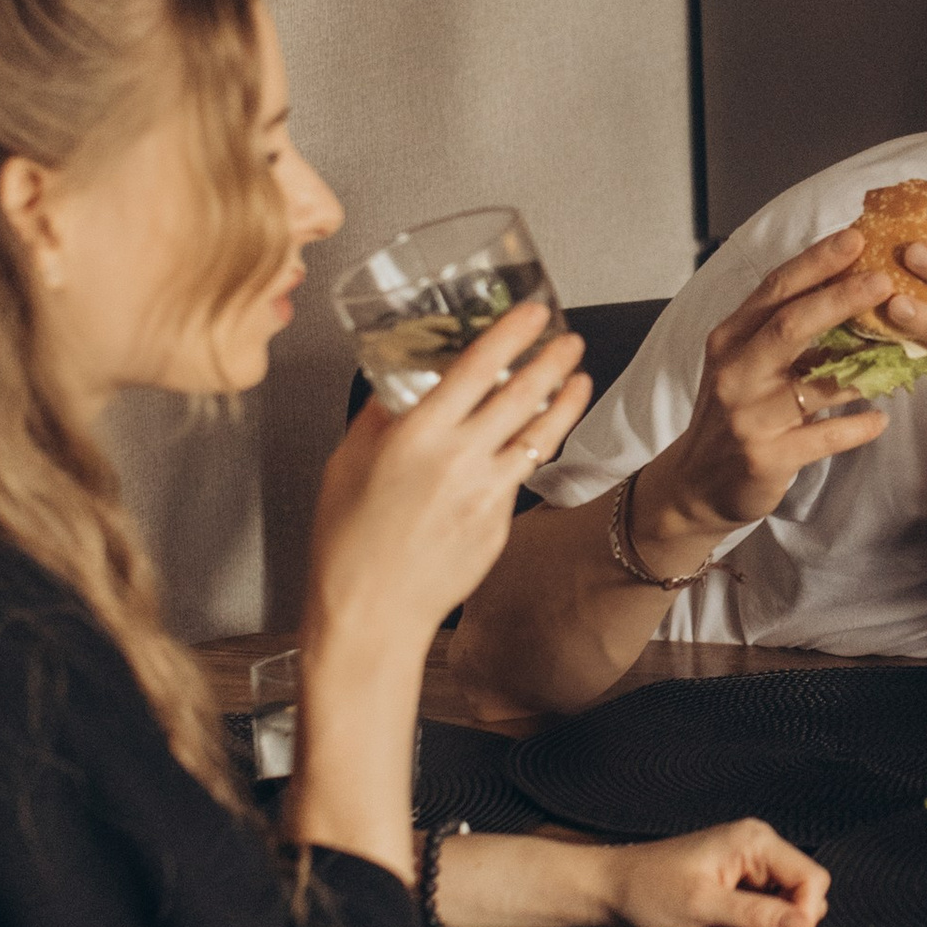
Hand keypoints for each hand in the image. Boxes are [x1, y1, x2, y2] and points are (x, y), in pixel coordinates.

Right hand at [306, 301, 590, 662]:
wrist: (371, 613)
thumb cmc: (348, 542)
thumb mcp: (347, 462)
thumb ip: (379, 418)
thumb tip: (399, 388)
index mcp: (417, 435)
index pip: (476, 367)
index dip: (511, 334)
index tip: (533, 314)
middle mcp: (459, 458)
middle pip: (521, 395)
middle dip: (552, 360)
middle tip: (569, 340)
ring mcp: (487, 493)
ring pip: (539, 436)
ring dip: (564, 402)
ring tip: (580, 378)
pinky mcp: (501, 523)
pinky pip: (521, 475)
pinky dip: (533, 450)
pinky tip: (539, 437)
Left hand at [593, 820, 828, 926]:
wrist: (612, 890)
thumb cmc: (648, 889)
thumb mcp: (703, 905)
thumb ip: (757, 914)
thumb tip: (803, 925)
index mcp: (755, 842)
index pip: (812, 879)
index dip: (803, 915)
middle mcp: (758, 848)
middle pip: (804, 894)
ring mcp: (750, 865)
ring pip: (787, 907)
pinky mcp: (740, 883)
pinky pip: (768, 911)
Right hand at [663, 228, 896, 530]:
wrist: (696, 484)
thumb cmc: (734, 412)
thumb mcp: (744, 363)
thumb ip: (783, 331)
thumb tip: (849, 288)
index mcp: (730, 339)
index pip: (774, 289)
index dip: (816, 262)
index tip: (856, 238)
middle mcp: (735, 372)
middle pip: (790, 325)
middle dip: (840, 298)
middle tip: (884, 280)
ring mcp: (749, 417)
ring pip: (817, 383)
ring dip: (865, 367)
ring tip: (904, 350)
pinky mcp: (768, 457)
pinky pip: (827, 436)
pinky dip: (859, 426)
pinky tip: (881, 418)